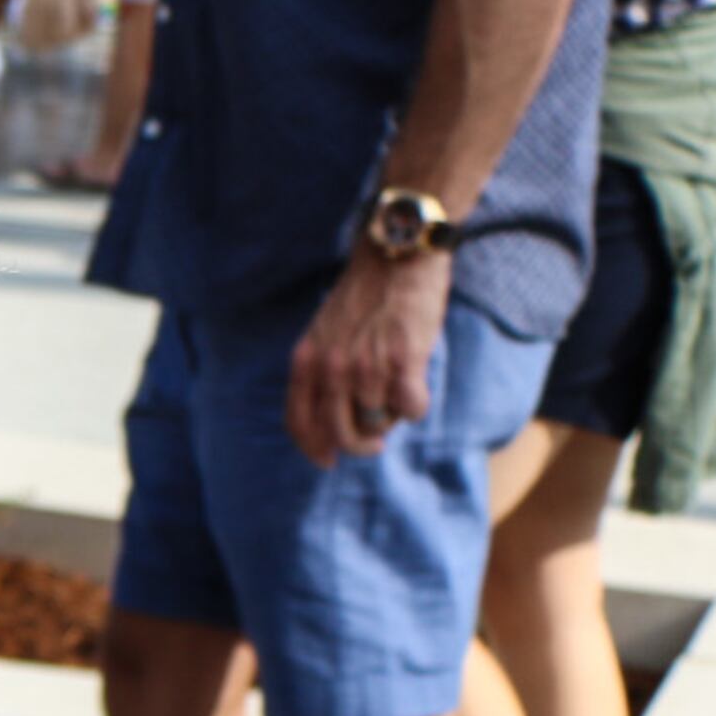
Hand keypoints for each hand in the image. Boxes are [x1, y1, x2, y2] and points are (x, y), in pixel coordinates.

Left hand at [286, 246, 448, 464]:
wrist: (396, 255)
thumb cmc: (365, 296)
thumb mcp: (325, 333)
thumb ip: (322, 371)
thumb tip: (334, 421)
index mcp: (306, 362)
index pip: (299, 423)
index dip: (313, 449)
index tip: (328, 460)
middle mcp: (331, 369)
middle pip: (340, 434)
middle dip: (360, 445)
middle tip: (376, 441)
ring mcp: (366, 367)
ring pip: (378, 422)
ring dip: (391, 414)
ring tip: (397, 389)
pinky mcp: (403, 361)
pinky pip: (409, 409)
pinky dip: (415, 405)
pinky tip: (417, 386)